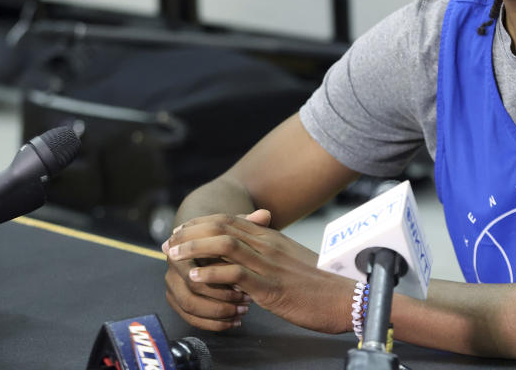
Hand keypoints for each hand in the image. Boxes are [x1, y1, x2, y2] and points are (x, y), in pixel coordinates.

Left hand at [165, 211, 355, 334]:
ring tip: (175, 255)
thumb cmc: (319, 283)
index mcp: (271, 238)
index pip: (230, 220)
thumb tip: (244, 258)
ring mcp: (269, 264)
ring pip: (224, 243)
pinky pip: (236, 273)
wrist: (345, 296)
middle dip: (190, 231)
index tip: (182, 229)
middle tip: (170, 240)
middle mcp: (268, 245)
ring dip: (194, 247)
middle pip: (222, 226)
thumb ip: (268, 254)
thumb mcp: (290, 261)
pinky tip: (197, 277)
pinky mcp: (271, 286)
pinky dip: (213, 273)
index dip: (201, 222)